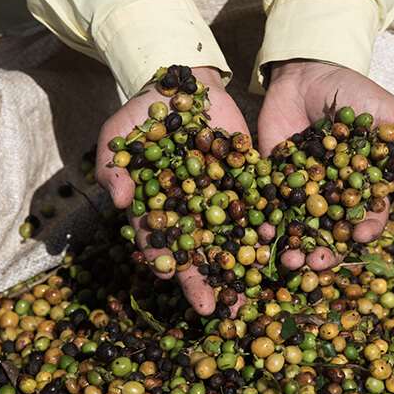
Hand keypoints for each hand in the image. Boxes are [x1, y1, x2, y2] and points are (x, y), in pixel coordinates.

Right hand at [96, 67, 249, 316]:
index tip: (177, 285)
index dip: (170, 265)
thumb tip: (120, 199)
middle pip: (201, 251)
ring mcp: (220, 196)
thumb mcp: (118, 137)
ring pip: (232, 236)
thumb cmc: (141, 114)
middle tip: (220, 310)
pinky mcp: (246, 178)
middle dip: (209, 281)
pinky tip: (278, 242)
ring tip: (255, 292)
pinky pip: (259, 203)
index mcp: (159, 208)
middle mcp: (191, 210)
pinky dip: (268, 222)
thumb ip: (115, 168)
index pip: (163, 243)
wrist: (182, 82)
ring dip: (242, 264)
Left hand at [257, 60, 393, 270]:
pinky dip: (268, 227)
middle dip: (329, 252)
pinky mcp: (275, 184)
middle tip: (317, 263)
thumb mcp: (387, 111)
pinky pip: (272, 210)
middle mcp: (337, 195)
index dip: (367, 229)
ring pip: (303, 230)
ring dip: (298, 249)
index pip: (370, 215)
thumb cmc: (354, 90)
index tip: (360, 237)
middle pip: (335, 233)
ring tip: (290, 262)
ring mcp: (305, 192)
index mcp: (366, 185)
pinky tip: (264, 240)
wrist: (305, 72)